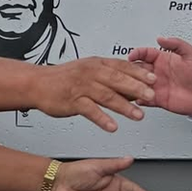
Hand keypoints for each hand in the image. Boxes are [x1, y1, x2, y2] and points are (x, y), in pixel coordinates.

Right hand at [33, 57, 154, 131]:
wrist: (38, 83)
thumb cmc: (64, 78)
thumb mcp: (88, 69)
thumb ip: (109, 75)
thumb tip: (132, 81)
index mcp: (97, 64)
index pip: (122, 66)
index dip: (139, 73)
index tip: (153, 79)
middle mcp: (90, 73)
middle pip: (117, 80)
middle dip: (137, 88)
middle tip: (152, 96)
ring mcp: (81, 87)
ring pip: (107, 96)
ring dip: (124, 106)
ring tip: (138, 115)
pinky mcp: (73, 101)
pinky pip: (90, 111)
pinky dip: (102, 119)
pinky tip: (112, 126)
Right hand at [127, 36, 191, 116]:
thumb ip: (176, 44)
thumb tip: (161, 38)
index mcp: (164, 59)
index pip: (145, 54)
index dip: (137, 53)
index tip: (132, 55)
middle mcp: (158, 72)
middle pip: (138, 69)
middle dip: (131, 70)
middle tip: (129, 72)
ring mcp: (157, 86)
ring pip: (138, 84)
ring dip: (132, 84)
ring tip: (130, 85)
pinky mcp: (158, 99)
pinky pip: (144, 99)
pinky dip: (138, 99)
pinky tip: (136, 97)